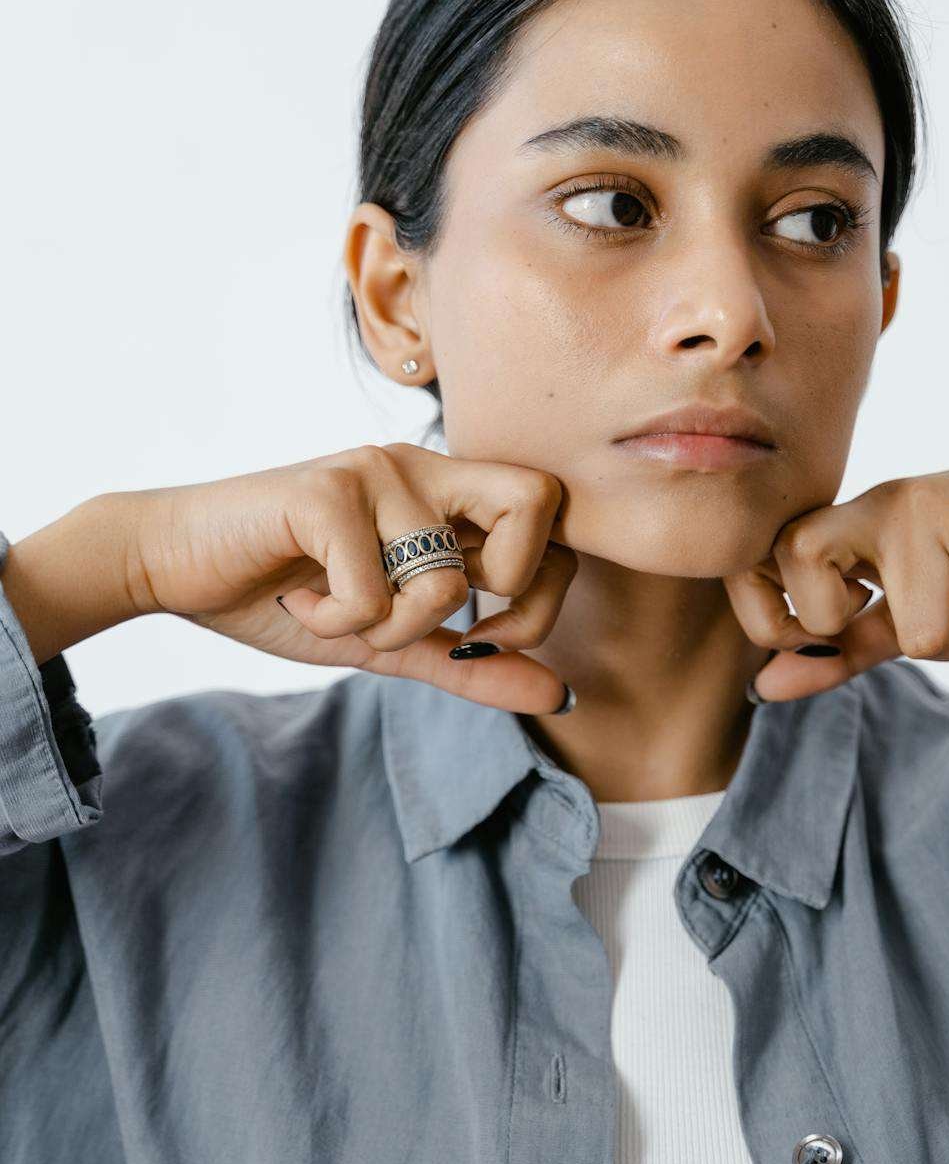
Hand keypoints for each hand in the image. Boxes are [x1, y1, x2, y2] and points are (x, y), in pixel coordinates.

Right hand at [117, 443, 577, 714]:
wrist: (173, 565)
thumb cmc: (283, 593)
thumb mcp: (390, 642)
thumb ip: (473, 664)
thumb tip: (559, 695)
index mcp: (445, 491)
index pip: (553, 519)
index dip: (542, 593)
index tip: (485, 637)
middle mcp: (420, 468)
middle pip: (537, 504)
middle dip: (508, 592)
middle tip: (442, 624)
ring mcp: (374, 472)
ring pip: (446, 578)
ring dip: (391, 629)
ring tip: (336, 612)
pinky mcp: (325, 491)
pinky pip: (373, 592)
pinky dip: (334, 622)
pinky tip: (300, 600)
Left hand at [723, 431, 948, 702]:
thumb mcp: (910, 608)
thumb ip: (840, 648)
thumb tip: (762, 688)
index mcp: (851, 521)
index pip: (764, 563)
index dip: (779, 619)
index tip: (847, 627)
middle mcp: (879, 505)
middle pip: (822, 605)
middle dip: (884, 634)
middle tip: (937, 606)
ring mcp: (928, 506)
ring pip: (921, 635)